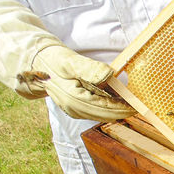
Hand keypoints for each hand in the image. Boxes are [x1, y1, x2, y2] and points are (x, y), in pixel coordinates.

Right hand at [0, 0, 133, 121]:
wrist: (32, 61)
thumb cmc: (50, 58)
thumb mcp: (68, 59)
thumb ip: (89, 69)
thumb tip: (110, 75)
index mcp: (73, 98)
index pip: (105, 108)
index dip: (123, 107)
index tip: (139, 105)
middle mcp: (73, 108)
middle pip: (105, 115)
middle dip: (123, 112)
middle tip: (141, 107)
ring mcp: (73, 109)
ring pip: (100, 114)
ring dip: (117, 111)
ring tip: (133, 105)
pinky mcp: (74, 106)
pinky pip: (95, 110)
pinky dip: (108, 107)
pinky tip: (118, 102)